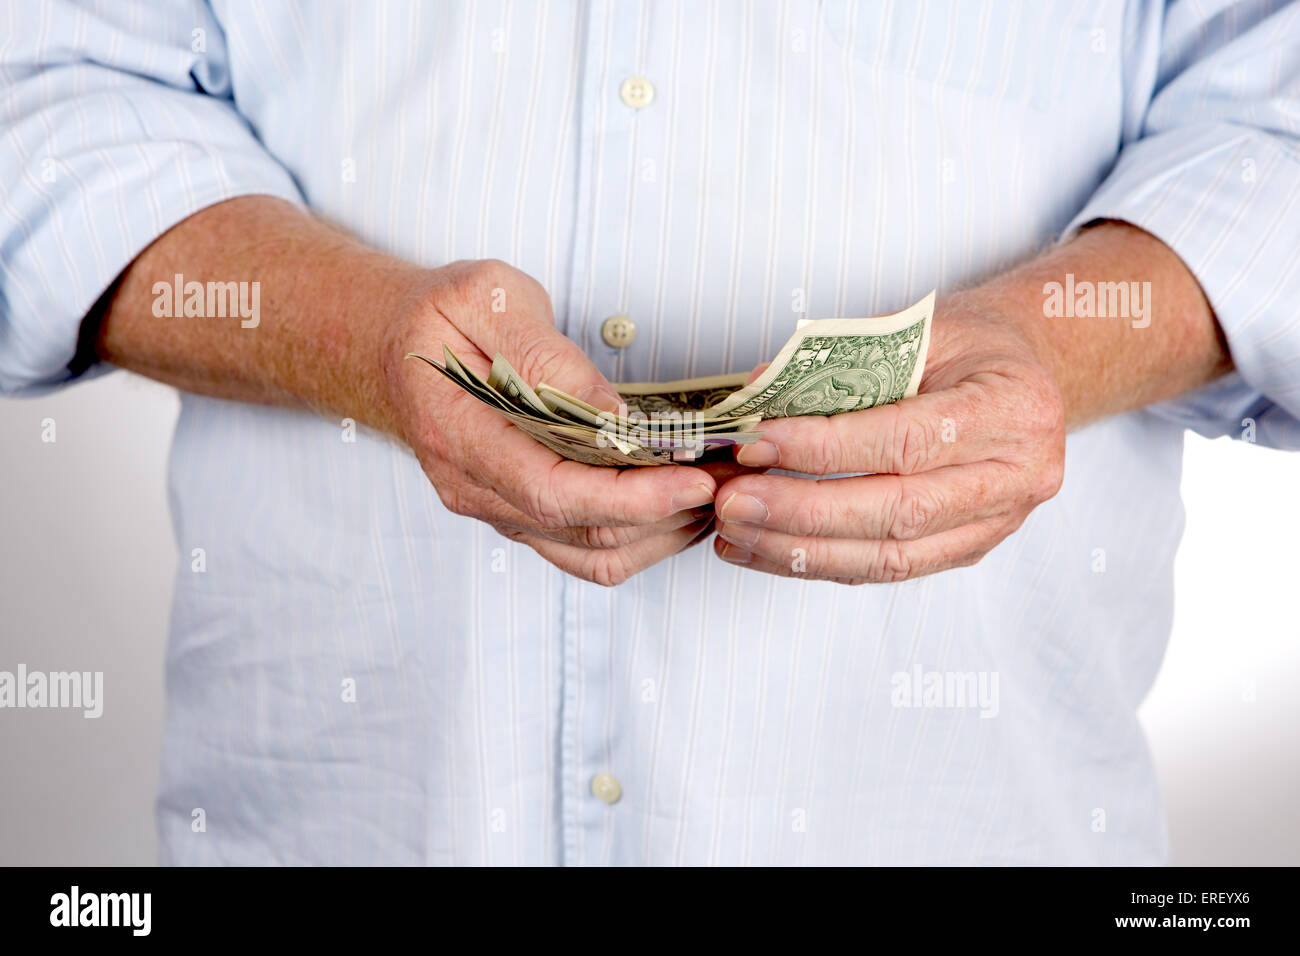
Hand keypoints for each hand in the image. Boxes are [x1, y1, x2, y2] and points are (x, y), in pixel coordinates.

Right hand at [382, 259, 717, 585]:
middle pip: (586, 535)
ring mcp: (497, 510)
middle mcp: (475, 490)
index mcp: (459, 436)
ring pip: (594, 556)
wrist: (388, 346)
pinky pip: (586, 550)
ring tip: (720, 489)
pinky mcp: (520, 514)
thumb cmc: (436, 317)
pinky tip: (680, 501)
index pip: (555, 495)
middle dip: (670, 513)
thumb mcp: (486, 299)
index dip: (633, 497)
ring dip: (665, 532)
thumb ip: (546, 354)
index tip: (695, 477)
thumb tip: (612, 412)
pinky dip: (643, 535)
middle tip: (734, 476)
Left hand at [711, 290, 1065, 583]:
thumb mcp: (918, 328)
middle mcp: (1017, 476)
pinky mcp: (968, 550)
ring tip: (736, 531)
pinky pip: (886, 569)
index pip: (905, 441)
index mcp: (1012, 409)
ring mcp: (997, 523)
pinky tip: (765, 549)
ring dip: (800, 550)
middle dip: (802, 511)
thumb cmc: (971, 345)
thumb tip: (756, 394)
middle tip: (734, 501)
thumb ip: (844, 361)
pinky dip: (820, 562)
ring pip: (889, 556)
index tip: (758, 444)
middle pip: (895, 511)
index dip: (825, 448)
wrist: (1027, 374)